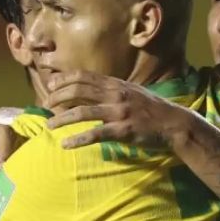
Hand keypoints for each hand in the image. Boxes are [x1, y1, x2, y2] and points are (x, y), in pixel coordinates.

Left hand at [44, 70, 188, 149]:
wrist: (174, 124)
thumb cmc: (152, 109)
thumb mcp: (133, 92)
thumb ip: (113, 90)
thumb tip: (93, 91)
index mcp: (116, 84)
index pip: (84, 76)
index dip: (64, 79)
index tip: (50, 84)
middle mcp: (115, 94)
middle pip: (78, 91)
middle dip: (57, 97)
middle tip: (45, 105)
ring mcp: (119, 112)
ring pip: (82, 112)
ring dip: (62, 119)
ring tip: (49, 126)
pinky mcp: (122, 130)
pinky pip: (95, 134)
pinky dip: (78, 139)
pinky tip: (66, 144)